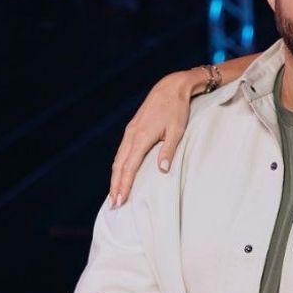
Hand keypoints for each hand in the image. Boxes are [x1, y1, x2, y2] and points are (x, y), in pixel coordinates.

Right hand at [110, 68, 202, 207]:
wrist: (171, 87)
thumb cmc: (177, 109)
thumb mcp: (177, 130)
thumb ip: (168, 151)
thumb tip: (162, 171)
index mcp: (141, 137)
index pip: (129, 167)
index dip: (124, 185)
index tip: (120, 200)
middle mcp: (131, 135)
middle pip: (119, 166)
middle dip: (116, 185)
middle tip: (114, 204)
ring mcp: (130, 131)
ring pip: (119, 158)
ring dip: (116, 177)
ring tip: (115, 193)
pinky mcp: (132, 128)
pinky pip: (122, 151)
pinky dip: (119, 165)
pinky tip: (121, 173)